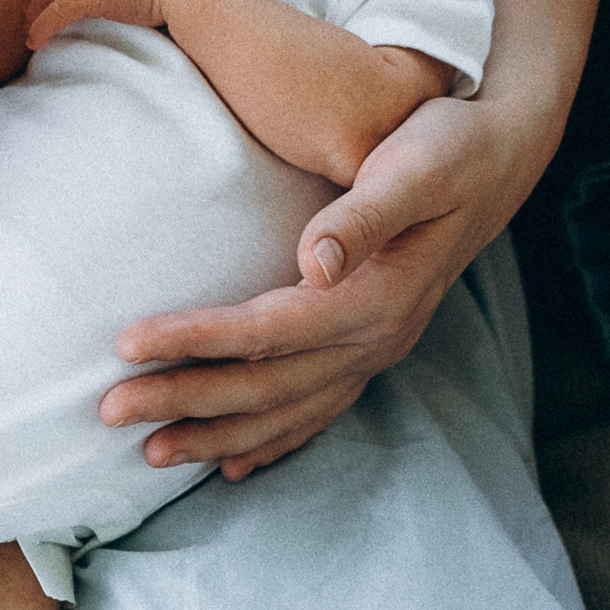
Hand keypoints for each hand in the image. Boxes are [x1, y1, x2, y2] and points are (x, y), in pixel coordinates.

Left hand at [105, 94, 554, 479]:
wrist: (501, 158)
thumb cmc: (448, 148)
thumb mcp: (414, 167)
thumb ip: (363, 215)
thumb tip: (313, 259)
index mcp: (377, 297)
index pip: (266, 331)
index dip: (194, 339)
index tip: (126, 343)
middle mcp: (377, 338)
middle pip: (264, 384)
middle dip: (184, 399)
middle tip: (108, 409)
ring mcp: (378, 351)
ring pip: (285, 410)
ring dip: (216, 433)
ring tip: (149, 452)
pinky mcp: (373, 348)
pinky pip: (317, 411)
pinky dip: (271, 440)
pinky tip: (232, 462)